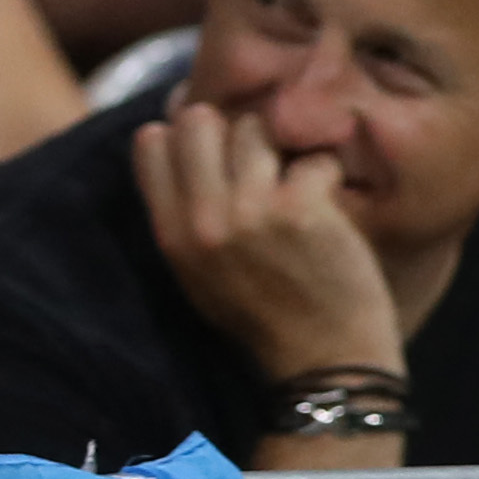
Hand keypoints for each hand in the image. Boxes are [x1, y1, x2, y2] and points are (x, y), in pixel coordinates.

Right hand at [132, 93, 408, 388]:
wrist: (322, 358)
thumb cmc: (262, 316)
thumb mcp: (197, 273)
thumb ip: (184, 216)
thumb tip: (176, 141)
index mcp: (170, 235)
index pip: (151, 143)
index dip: (184, 132)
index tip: (211, 145)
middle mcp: (203, 218)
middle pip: (200, 120)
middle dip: (231, 128)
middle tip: (258, 154)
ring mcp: (251, 211)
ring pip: (257, 129)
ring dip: (282, 149)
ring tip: (293, 181)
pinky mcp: (303, 208)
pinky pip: (314, 159)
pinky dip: (326, 174)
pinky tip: (327, 204)